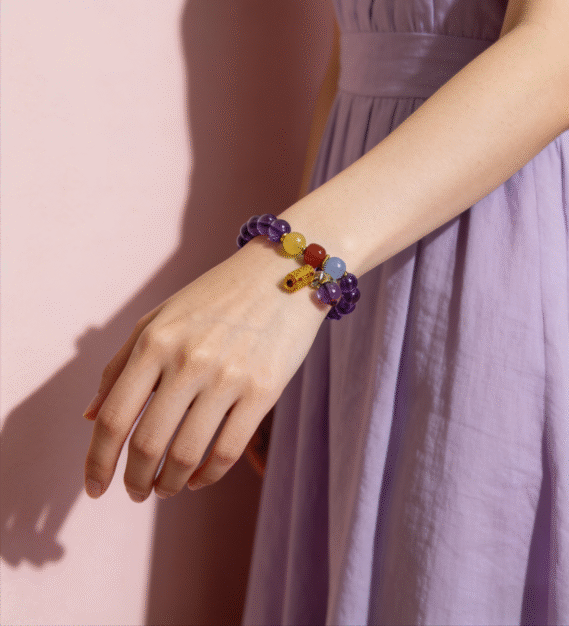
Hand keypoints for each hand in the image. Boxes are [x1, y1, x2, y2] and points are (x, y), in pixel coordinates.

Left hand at [82, 239, 328, 501]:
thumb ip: (121, 364)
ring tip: (166, 488)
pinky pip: (228, 450)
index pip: (113, 416)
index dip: (97, 461)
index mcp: (155, 340)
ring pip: (186, 454)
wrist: (284, 271)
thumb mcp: (160, 317)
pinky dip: (208, 476)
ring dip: (169, 484)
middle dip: (135, 481)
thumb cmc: (216, 296)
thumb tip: (89, 416)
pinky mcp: (265, 389)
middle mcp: (187, 359)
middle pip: (147, 444)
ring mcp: (228, 376)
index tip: (94, 487)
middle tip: (136, 492)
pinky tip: (198, 478)